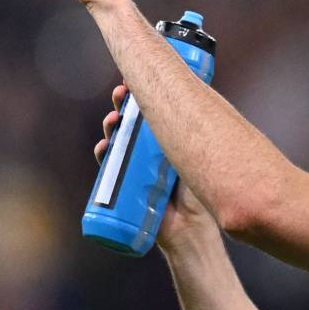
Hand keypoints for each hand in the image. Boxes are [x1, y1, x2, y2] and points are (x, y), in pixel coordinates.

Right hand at [95, 85, 218, 252]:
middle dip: (121, 105)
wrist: (190, 227)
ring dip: (111, 127)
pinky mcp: (123, 186)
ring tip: (114, 121)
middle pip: (129, 122)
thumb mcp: (198, 158)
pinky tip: (104, 147)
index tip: (136, 82)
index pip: (148, 112)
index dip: (139, 96)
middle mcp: (146, 151)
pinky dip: (103, 155)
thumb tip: (205, 100)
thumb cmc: (198, 192)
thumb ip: (200, 139)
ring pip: (117, 141)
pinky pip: (108, 168)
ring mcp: (133, 168)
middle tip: (121, 94)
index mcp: (164, 140)